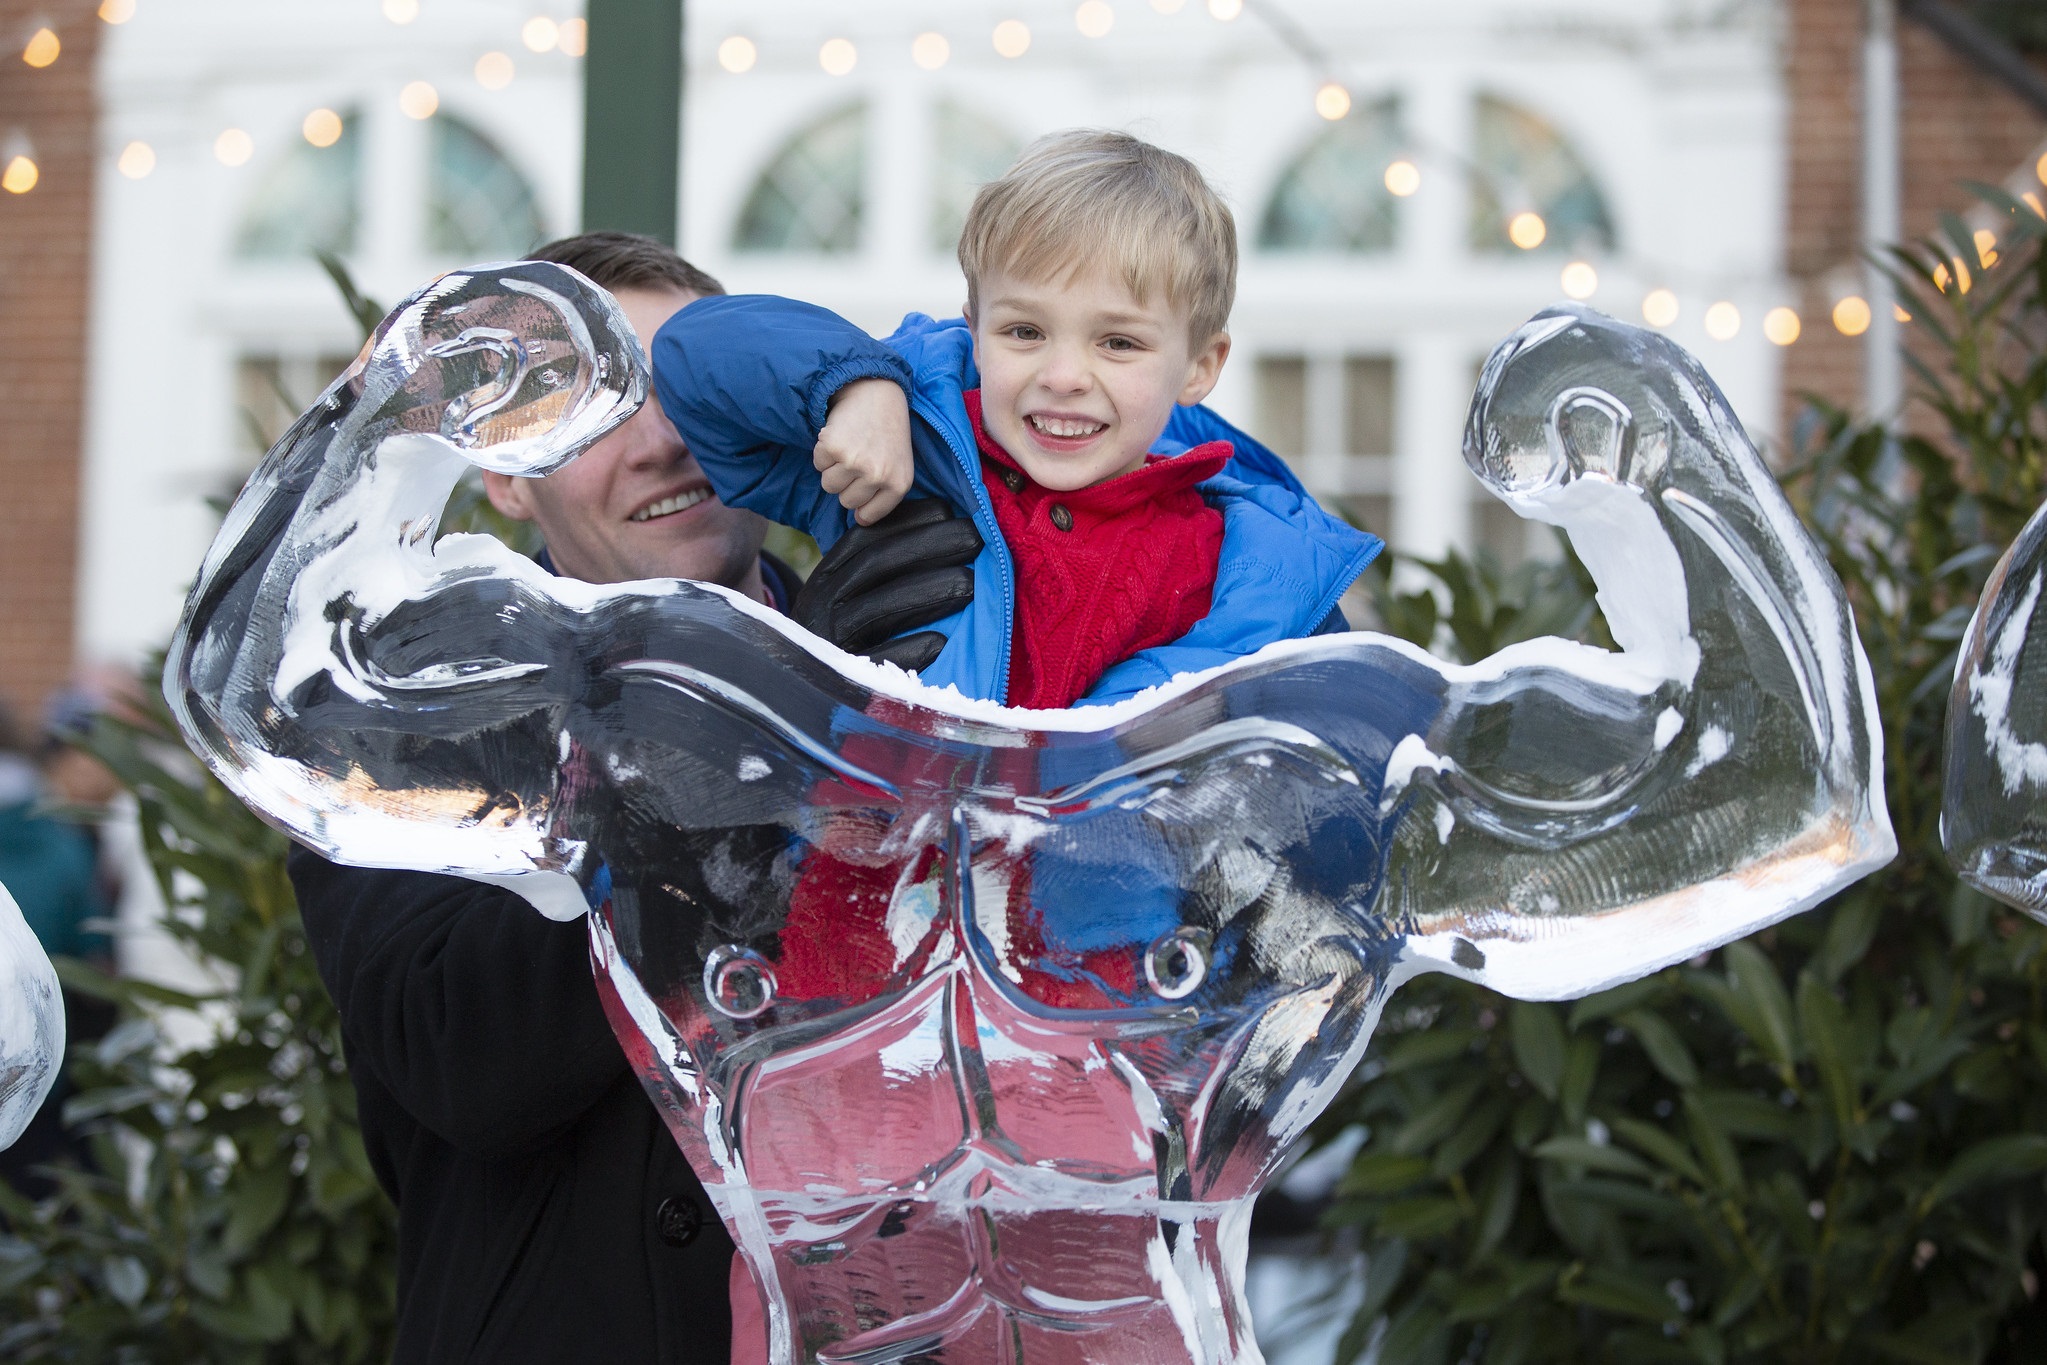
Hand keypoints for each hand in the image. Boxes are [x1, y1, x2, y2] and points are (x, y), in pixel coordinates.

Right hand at [794, 499, 981, 670]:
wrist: (796, 685)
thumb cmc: (842, 634)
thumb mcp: (847, 593)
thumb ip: (879, 567)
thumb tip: (938, 526)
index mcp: (827, 576)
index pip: (866, 538)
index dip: (908, 521)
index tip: (949, 512)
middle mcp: (822, 601)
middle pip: (876, 563)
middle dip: (930, 546)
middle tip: (975, 539)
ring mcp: (829, 638)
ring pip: (878, 608)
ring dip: (928, 592)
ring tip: (971, 584)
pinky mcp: (841, 676)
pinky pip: (876, 661)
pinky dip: (908, 649)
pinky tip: (940, 641)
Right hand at [815, 379, 913, 525]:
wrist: (877, 393)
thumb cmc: (887, 434)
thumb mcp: (899, 466)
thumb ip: (884, 495)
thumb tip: (859, 519)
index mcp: (898, 484)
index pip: (867, 515)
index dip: (861, 502)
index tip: (864, 484)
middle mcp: (878, 476)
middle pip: (845, 501)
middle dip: (847, 483)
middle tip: (858, 458)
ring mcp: (855, 462)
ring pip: (828, 485)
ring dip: (833, 468)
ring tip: (849, 447)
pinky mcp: (834, 447)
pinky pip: (818, 464)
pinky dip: (823, 452)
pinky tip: (839, 436)